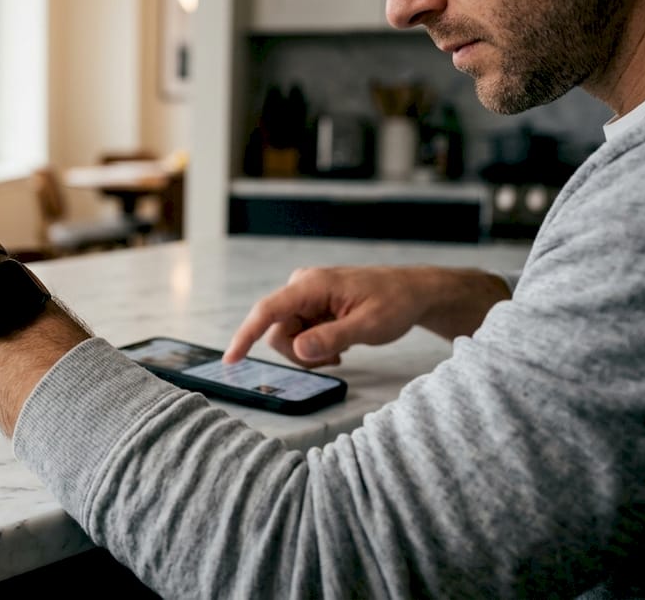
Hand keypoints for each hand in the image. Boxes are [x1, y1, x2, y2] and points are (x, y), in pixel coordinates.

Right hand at [223, 266, 510, 367]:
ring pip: (287, 336)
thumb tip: (298, 350)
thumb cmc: (395, 303)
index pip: (267, 311)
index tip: (231, 360)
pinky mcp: (310, 305)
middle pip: (277, 332)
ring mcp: (305, 296)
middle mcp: (301, 287)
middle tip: (334, 359)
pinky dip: (315, 346)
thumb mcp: (368, 325)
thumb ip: (332, 338)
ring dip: (310, 351)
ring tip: (341, 349)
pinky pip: (299, 333)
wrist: (413, 292)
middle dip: (300, 353)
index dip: (246, 336)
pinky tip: (339, 344)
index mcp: (312, 285)